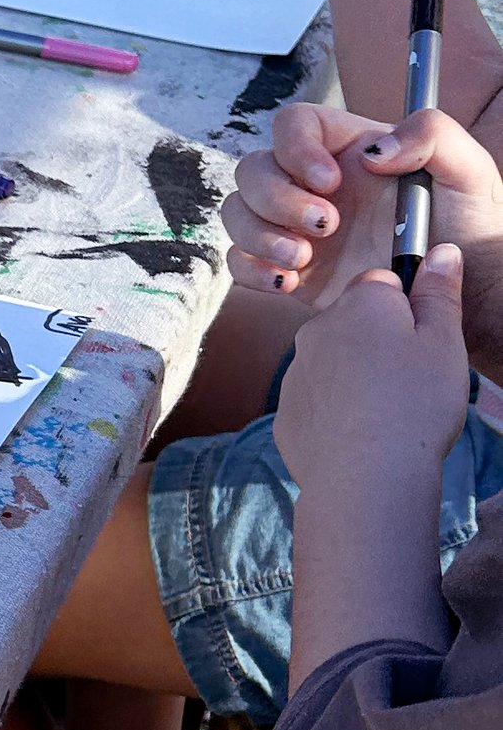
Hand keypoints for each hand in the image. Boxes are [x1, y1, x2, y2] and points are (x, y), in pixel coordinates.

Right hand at [222, 101, 502, 301]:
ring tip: (304, 260)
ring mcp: (296, 226)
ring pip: (238, 213)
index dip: (296, 148)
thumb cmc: (472, 227)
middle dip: (278, 200)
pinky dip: (253, 270)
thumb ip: (433, 135)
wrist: (465, 295)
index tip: (329, 181)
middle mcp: (314, 184)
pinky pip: (240, 260)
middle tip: (326, 228)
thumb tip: (373, 153)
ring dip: (260, 236)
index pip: (293, 124)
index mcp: (349, 149)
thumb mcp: (471, 170)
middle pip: (253, 170)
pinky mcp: (289, 268)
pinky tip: (289, 283)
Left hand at [279, 250, 467, 679]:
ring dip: (357, 379)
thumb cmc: (414, 405)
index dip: (408, 312)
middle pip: (355, 324)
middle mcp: (316, 329)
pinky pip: (318, 403)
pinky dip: (337, 414)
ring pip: (335, 364)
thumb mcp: (444, 342)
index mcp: (359, 303)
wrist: (365, 479)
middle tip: (411, 384)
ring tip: (388, 415)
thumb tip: (442, 250)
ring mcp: (295, 373)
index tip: (423, 344)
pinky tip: (361, 438)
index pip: (383, 285)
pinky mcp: (285, 414)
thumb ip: (440, 292)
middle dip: (381, 345)